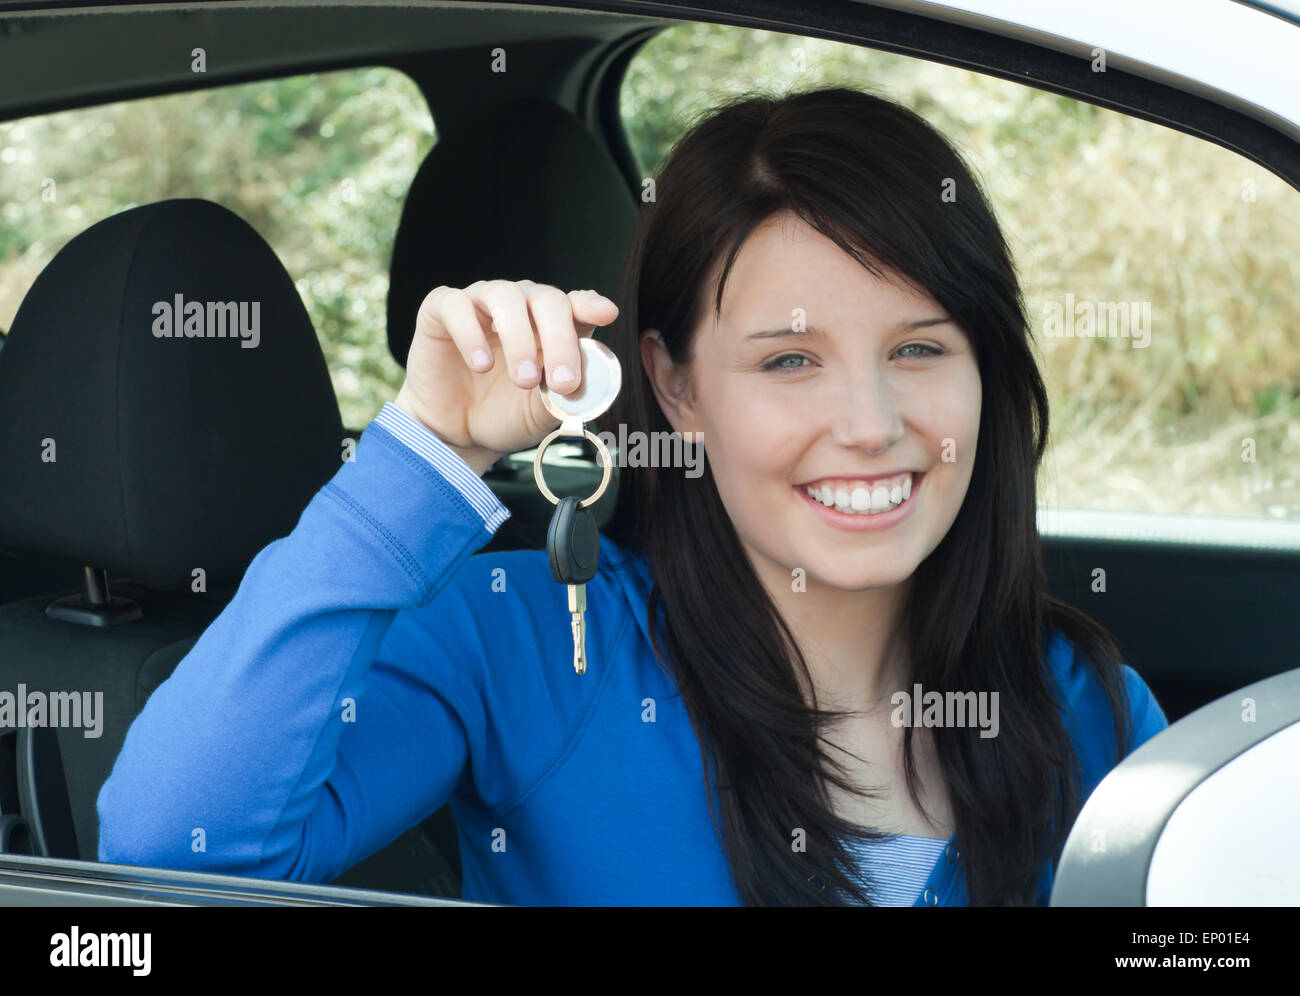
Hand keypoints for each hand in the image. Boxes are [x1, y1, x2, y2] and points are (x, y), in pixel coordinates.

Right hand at [393, 279, 618, 473]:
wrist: (454, 434)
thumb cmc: (504, 414)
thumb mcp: (543, 413)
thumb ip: (567, 397)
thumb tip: (587, 386)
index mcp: (551, 325)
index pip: (576, 304)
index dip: (591, 305)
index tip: (606, 314)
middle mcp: (520, 306)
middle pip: (547, 299)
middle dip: (559, 339)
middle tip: (562, 382)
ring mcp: (481, 303)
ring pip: (505, 295)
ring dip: (519, 337)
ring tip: (523, 380)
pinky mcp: (441, 310)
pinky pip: (456, 304)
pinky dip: (470, 332)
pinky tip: (480, 364)